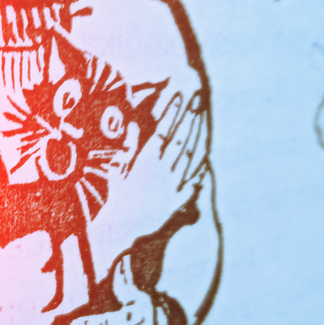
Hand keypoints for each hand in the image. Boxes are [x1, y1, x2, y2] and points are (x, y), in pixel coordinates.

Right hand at [87, 90, 208, 279]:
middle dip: (189, 119)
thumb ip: (129, 145)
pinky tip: (206, 160)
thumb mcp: (120, 167)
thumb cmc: (117, 195)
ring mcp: (172, 185)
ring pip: (189, 157)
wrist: (122, 226)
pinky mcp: (179, 200)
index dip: (172, 113)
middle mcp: (162, 170)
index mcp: (146, 161)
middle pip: (180, 140)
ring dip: (197, 137)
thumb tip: (131, 123)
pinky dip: (200, 170)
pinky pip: (193, 182)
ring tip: (203, 121)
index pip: (162, 131)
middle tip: (196, 101)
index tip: (179, 98)